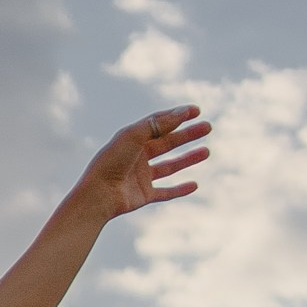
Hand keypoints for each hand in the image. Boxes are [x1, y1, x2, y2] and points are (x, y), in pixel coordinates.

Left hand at [72, 104, 210, 223]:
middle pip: (167, 142)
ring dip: (188, 159)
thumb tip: (181, 112)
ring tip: (207, 151)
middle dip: (188, 134)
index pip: (158, 124)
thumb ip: (158, 124)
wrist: (98, 194)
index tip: (196, 111)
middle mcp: (137, 157)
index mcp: (132, 139)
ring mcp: (141, 177)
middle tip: (208, 127)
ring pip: (170, 166)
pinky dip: (180, 189)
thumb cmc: (112, 161)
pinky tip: (195, 184)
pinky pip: (166, 192)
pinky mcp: (144, 195)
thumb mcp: (134, 136)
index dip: (177, 116)